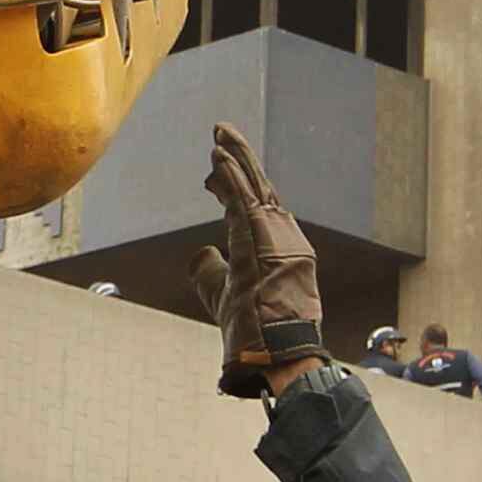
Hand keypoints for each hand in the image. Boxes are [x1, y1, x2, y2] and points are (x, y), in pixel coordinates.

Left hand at [193, 123, 326, 395]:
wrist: (273, 348)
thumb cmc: (252, 328)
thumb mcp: (223, 293)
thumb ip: (210, 271)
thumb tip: (200, 252)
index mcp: (276, 247)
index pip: (254, 207)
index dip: (233, 186)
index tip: (212, 174)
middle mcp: (281, 234)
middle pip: (258, 187)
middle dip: (239, 159)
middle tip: (221, 132)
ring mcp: (274, 234)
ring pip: (254, 185)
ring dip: (236, 157)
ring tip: (219, 132)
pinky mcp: (261, 237)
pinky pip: (244, 198)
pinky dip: (231, 176)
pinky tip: (218, 155)